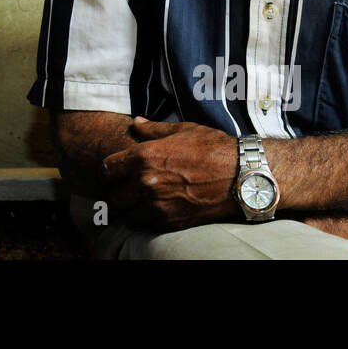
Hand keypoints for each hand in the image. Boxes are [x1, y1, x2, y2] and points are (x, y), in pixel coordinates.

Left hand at [99, 118, 239, 230]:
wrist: (240, 176)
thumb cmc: (213, 148)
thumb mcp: (182, 130)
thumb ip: (153, 129)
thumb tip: (136, 123)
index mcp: (144, 156)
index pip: (107, 169)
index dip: (108, 171)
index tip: (114, 172)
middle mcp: (146, 182)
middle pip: (113, 196)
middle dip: (116, 192)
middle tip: (124, 189)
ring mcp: (158, 204)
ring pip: (127, 214)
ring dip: (130, 209)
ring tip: (137, 202)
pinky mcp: (171, 221)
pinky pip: (146, 225)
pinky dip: (145, 219)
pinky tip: (153, 210)